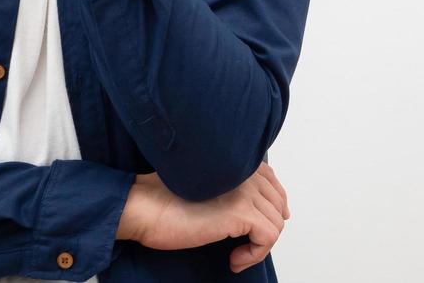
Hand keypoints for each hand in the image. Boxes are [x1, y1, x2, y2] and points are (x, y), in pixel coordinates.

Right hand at [118, 162, 291, 273]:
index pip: (273, 183)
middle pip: (278, 205)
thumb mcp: (207, 189)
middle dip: (265, 230)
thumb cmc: (166, 201)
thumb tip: (254, 210)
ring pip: (276, 223)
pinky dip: (255, 254)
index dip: (272, 208)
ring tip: (236, 255)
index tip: (259, 229)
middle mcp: (245, 172)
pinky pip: (268, 237)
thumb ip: (231, 189)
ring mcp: (245, 191)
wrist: (145, 208)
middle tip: (245, 246)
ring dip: (259, 247)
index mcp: (237, 163)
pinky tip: (234, 259)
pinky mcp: (240, 212)